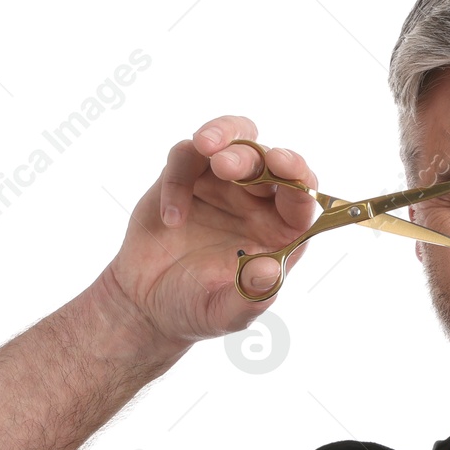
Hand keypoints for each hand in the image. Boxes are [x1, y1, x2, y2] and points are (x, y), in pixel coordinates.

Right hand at [105, 116, 319, 348]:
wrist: (148, 304)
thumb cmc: (197, 310)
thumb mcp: (225, 313)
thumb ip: (251, 296)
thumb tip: (271, 271)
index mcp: (281, 232)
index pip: (302, 194)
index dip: (297, 174)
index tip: (281, 163)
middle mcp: (258, 203)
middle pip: (267, 160)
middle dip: (249, 157)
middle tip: (225, 165)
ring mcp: (223, 186)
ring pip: (233, 140)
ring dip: (222, 136)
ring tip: (204, 147)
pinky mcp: (187, 176)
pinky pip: (186, 156)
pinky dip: (177, 179)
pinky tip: (171, 218)